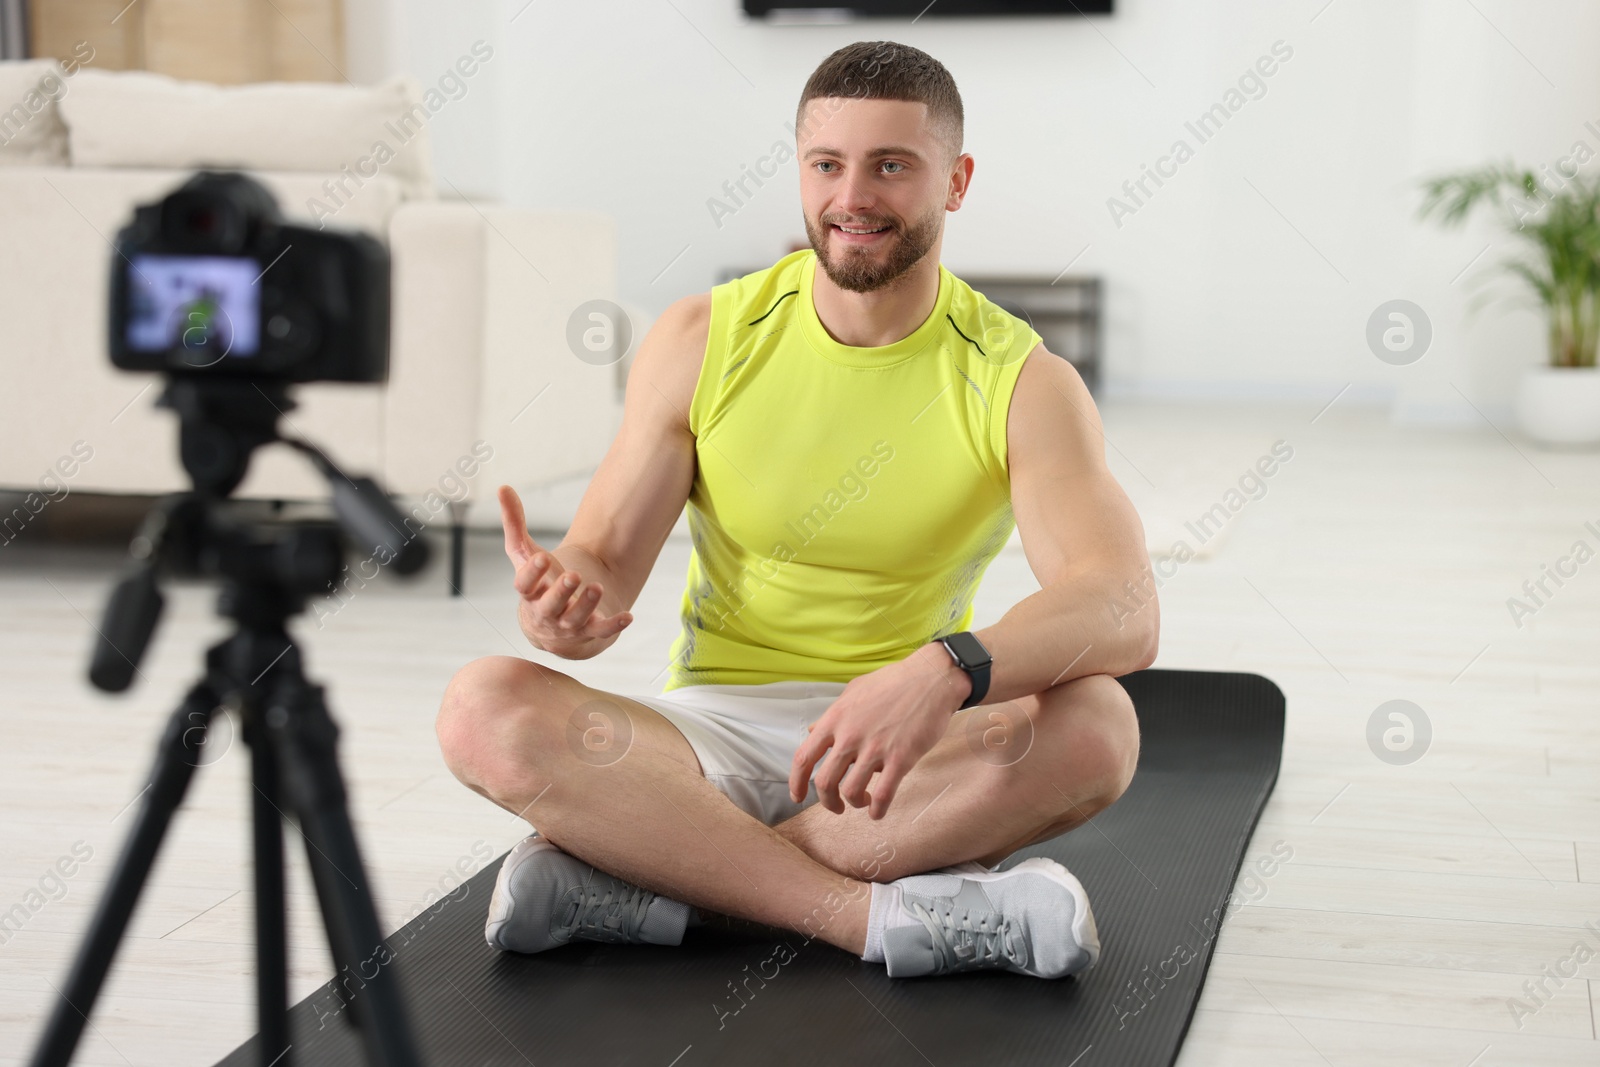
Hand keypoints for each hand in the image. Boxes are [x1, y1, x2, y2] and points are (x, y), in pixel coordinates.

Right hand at [498, 485, 631, 655]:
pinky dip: (614, 625)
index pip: (525, 585)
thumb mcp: (524, 554)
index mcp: (529, 593)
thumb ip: (514, 524)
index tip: (540, 557)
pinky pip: (602, 631)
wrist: (553, 624)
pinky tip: (628, 616)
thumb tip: (502, 486)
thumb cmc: (538, 582)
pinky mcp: (590, 632)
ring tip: (596, 587)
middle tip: (573, 575)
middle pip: (551, 605)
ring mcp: (568, 624)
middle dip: (561, 592)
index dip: (531, 573)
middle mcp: (546, 612)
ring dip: (587, 605)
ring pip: (576, 618)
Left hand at [788, 646, 969, 819]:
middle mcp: (850, 736)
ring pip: (851, 792)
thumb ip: (832, 715)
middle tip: (836, 806)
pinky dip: (878, 810)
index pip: (804, 757)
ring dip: (855, 804)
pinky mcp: (900, 758)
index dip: (796, 782)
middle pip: (824, 782)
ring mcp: (875, 749)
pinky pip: (884, 795)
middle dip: (827, 802)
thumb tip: (813, 732)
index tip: (798, 796)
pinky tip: (878, 812)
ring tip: (864, 802)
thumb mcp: (854, 692)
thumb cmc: (893, 682)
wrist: (931, 679)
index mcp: (835, 719)